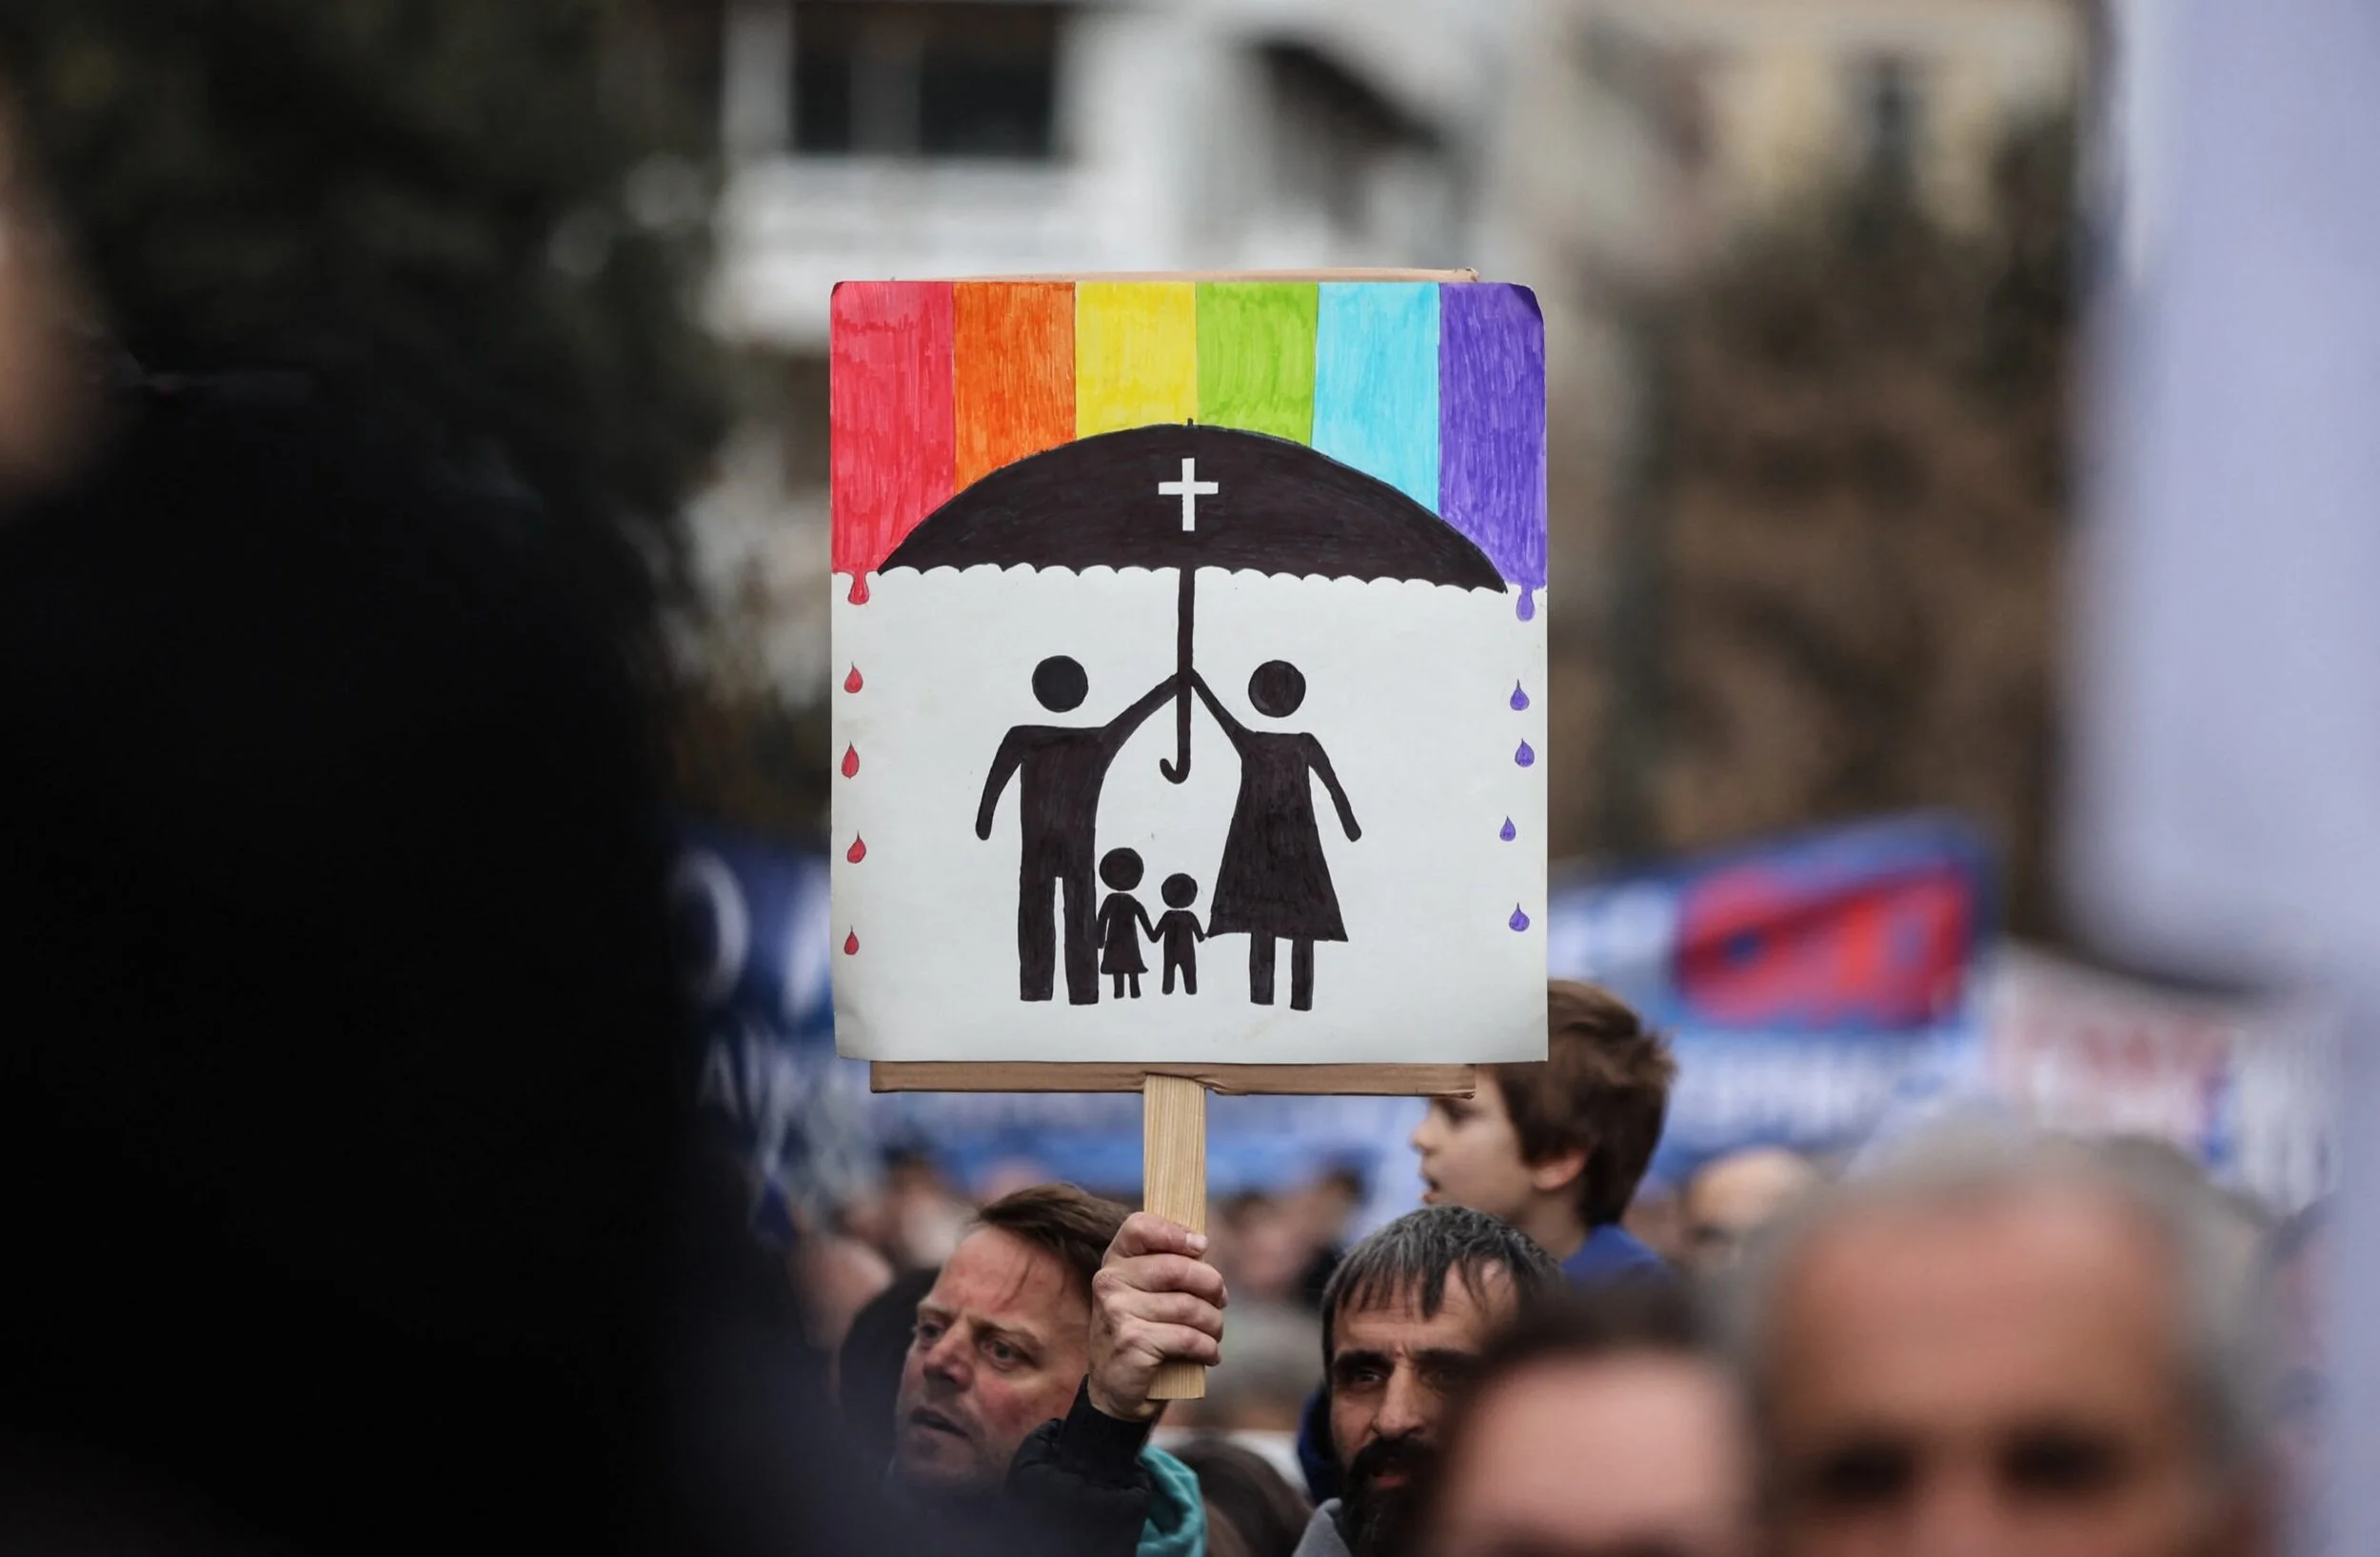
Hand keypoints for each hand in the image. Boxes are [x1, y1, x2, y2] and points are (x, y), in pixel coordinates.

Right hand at [1086, 1212, 1227, 1422]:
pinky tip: (1210, 1354)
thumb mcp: (1145, 1294)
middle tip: (1221, 1300)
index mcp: (1114, 1262)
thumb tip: (1201, 1246)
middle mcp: (1110, 1282)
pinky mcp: (1133, 1342)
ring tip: (1214, 1332)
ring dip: (1214, 1323)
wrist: (1115, 1390)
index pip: (1139, 1226)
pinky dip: (1208, 1348)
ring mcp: (1118, 1312)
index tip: (1201, 1246)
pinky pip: (1188, 1337)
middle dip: (1212, 1286)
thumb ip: (1167, 1267)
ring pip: (1189, 1307)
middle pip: (1178, 1268)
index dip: (1175, 1232)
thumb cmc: (1141, 1333)